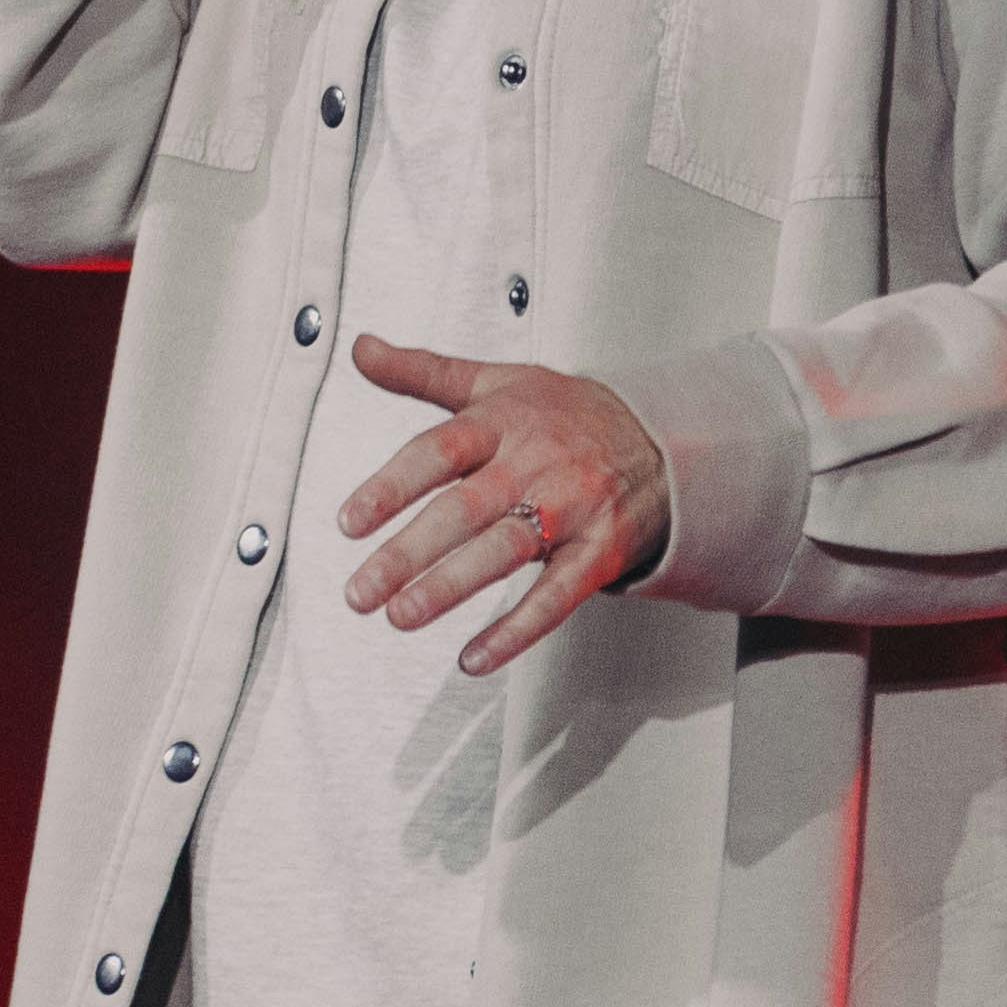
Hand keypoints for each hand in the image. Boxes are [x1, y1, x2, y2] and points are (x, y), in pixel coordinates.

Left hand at [334, 335, 666, 675]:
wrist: (657, 442)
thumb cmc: (564, 415)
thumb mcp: (495, 380)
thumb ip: (423, 370)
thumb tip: (362, 349)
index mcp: (503, 421)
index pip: (439, 451)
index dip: (392, 486)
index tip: (349, 522)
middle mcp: (533, 465)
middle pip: (464, 509)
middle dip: (409, 552)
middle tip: (361, 591)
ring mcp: (569, 511)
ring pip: (504, 552)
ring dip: (450, 588)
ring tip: (402, 616)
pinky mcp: (596, 553)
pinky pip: (555, 597)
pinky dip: (516, 631)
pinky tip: (474, 657)